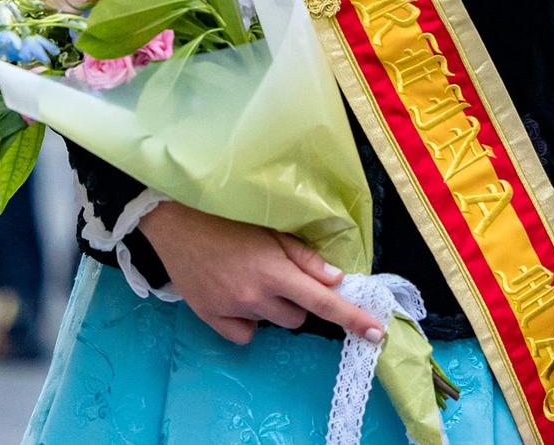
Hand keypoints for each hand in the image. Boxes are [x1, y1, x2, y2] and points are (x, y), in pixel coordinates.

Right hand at [139, 202, 382, 347]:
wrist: (176, 222)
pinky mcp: (210, 318)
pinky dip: (248, 320)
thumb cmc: (227, 219)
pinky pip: (244, 334)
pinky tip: (237, 297)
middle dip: (298, 301)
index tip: (377, 334)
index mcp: (275, 272)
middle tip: (280, 275)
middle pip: (298, 318)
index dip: (353, 318)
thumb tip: (335, 279)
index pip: (323, 302)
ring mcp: (231, 310)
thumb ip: (304, 256)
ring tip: (254, 279)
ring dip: (274, 308)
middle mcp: (255, 296)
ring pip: (272, 323)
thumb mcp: (271, 229)